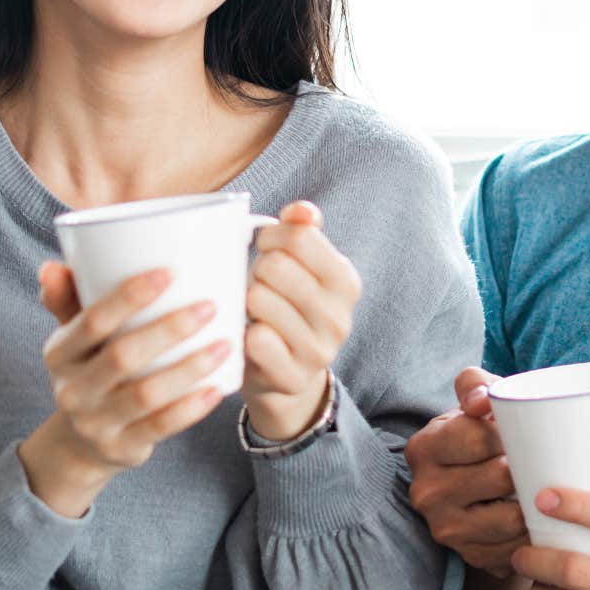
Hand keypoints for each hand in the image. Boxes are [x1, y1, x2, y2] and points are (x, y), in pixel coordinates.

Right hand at [21, 262, 230, 506]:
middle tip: (209, 307)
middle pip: (122, 356)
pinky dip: (191, 408)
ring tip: (225, 344)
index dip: (129, 296)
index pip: (92, 321)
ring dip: (189, 368)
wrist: (78, 444)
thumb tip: (51, 266)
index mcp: (59, 353)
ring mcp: (95, 423)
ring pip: (146, 394)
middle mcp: (71, 390)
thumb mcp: (74, 339)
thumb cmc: (90, 371)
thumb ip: (69, 300)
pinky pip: (160, 427)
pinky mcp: (121, 448)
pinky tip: (218, 388)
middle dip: (169, 329)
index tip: (170, 272)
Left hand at [243, 200, 361, 440]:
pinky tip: (249, 336)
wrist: (288, 375)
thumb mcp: (304, 267)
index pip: (300, 236)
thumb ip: (303, 231)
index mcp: (346, 282)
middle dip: (256, 270)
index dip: (271, 237)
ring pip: (259, 300)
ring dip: (246, 301)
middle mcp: (339, 317)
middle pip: (275, 266)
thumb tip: (301, 210)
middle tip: (258, 284)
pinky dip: (244, 334)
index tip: (265, 250)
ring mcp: (319, 351)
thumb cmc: (288, 306)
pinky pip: (256, 340)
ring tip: (254, 312)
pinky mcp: (293, 378)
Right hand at [407, 368, 527, 577]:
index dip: (512, 433)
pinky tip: (541, 517)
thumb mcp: (473, 402)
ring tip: (546, 487)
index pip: (479, 438)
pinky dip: (535, 534)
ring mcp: (446, 529)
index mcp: (424, 448)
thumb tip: (482, 402)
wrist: (471, 485)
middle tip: (543, 458)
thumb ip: (475, 385)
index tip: (523, 431)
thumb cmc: (478, 434)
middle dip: (527, 466)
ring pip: (512, 518)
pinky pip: (516, 549)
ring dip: (537, 504)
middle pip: (499, 477)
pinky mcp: (470, 556)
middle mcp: (426, 492)